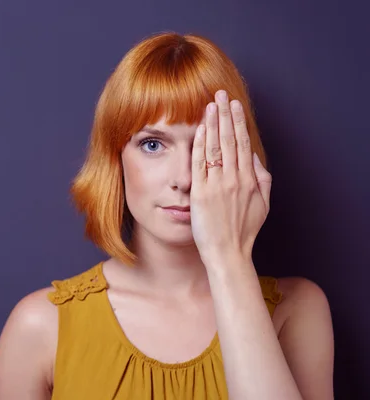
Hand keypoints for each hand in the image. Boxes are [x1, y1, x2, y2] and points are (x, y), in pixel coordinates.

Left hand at [190, 90, 271, 265]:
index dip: (238, 122)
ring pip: (216, 148)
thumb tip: (253, 156)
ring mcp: (217, 185)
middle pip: (230, 140)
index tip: (234, 105)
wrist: (228, 253)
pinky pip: (200, 164)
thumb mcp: (262, 204)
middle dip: (226, 115)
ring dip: (213, 123)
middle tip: (221, 94)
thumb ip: (262, 178)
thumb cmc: (244, 231)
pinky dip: (201, 144)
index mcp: (250, 180)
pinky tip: (200, 129)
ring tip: (210, 104)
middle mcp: (235, 179)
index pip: (243, 144)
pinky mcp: (201, 193)